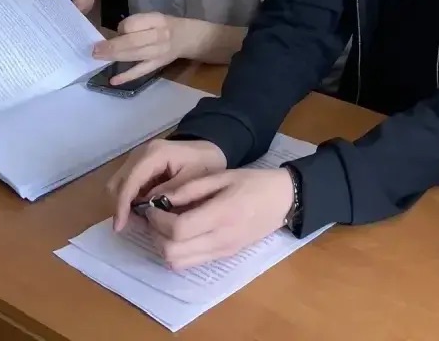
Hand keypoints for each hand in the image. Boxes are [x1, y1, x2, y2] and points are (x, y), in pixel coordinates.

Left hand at [92, 12, 210, 82]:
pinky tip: (113, 81)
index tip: (119, 31)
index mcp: (156, 20)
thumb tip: (113, 36)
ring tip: (98, 57)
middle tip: (95, 50)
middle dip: (111, 46)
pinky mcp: (157, 65)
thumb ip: (136, 24)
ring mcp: (158, 52)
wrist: (187, 37)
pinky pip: (141, 71)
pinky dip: (127, 76)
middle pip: (131, 41)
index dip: (121, 28)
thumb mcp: (153, 17)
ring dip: (114, 57)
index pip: (133, 24)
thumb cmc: (165, 26)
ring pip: (133, 55)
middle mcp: (159, 35)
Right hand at [106, 138, 226, 231]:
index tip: (120, 226)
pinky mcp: (138, 166)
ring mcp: (137, 158)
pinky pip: (126, 184)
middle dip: (121, 206)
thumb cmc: (205, 164)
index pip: (130, 181)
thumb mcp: (194, 181)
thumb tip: (147, 208)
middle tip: (133, 225)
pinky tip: (143, 210)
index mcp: (154, 154)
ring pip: (118, 185)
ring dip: (124, 203)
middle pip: (117, 183)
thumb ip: (170, 194)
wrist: (210, 150)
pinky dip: (130, 199)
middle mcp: (140, 153)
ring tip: (140, 219)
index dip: (122, 205)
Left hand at [141, 168, 295, 269]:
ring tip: (167, 226)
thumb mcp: (223, 176)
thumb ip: (191, 188)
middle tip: (157, 216)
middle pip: (172, 252)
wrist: (283, 200)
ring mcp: (222, 251)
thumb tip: (162, 199)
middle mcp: (220, 239)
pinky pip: (190, 263)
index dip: (157, 220)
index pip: (177, 230)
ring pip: (178, 263)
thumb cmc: (254, 182)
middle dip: (156, 235)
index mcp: (221, 214)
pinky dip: (177, 252)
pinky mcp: (224, 257)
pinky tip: (182, 234)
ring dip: (164, 247)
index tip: (154, 206)